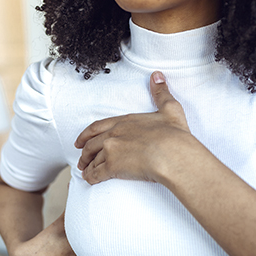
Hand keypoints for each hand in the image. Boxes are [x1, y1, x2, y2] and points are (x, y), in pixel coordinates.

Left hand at [75, 71, 192, 184]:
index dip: (87, 134)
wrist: (173, 154)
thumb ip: (161, 93)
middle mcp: (114, 134)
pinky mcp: (113, 167)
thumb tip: (157, 76)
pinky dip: (90, 177)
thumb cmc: (174, 135)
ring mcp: (111, 150)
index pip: (98, 127)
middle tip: (81, 159)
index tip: (81, 140)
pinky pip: (96, 173)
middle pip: (91, 144)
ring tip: (85, 171)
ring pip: (93, 159)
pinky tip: (89, 179)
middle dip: (84, 152)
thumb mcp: (170, 109)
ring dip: (87, 166)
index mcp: (125, 121)